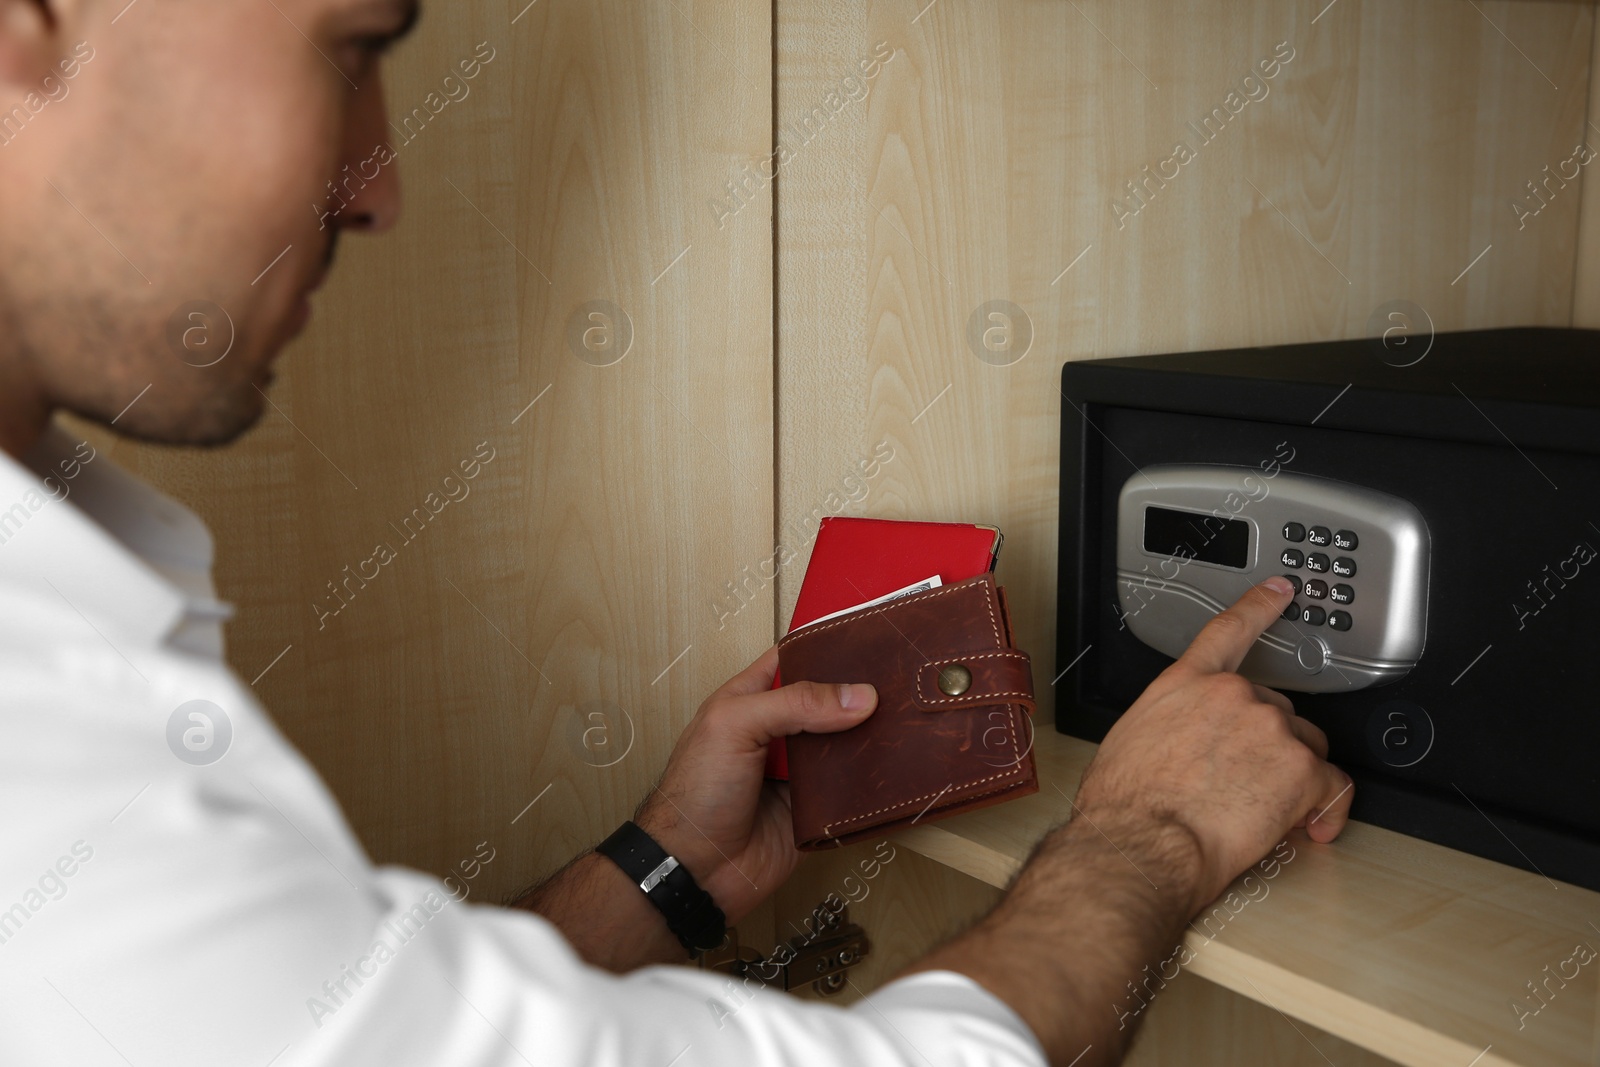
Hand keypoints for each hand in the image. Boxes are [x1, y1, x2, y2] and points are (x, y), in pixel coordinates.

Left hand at [634, 645, 877, 923]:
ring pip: (848, 744)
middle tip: (904, 680)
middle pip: (830, 702)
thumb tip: (858, 697)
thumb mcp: (734, 725)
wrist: (697, 870)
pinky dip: (875, 780)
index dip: (827, 648)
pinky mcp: (818, 808)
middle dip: (861, 693)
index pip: (795, 660)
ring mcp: (800, 771)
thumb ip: (794, 703)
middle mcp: (779, 732)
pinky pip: (854, 789)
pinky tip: (903, 765)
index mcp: (751, 700)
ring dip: (873, 736)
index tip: (871, 638)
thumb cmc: (695, 793)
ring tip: (913, 716)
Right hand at [1073, 576, 1353, 914]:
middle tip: (1243, 786)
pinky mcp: (1301, 769)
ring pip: (1304, 749)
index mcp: (1186, 684)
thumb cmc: (1126, 806)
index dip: (1260, 606)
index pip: (1230, 630)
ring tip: (1258, 813)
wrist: (1143, 841)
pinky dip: (1325, 810)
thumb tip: (1177, 749)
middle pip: (1275, 712)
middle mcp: (1232, 696)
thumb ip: (1169, 726)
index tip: (1282, 591)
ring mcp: (1271, 729)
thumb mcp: (1130, 743)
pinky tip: (1308, 827)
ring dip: (1291, 779)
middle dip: (1267, 748)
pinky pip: (1332, 788)